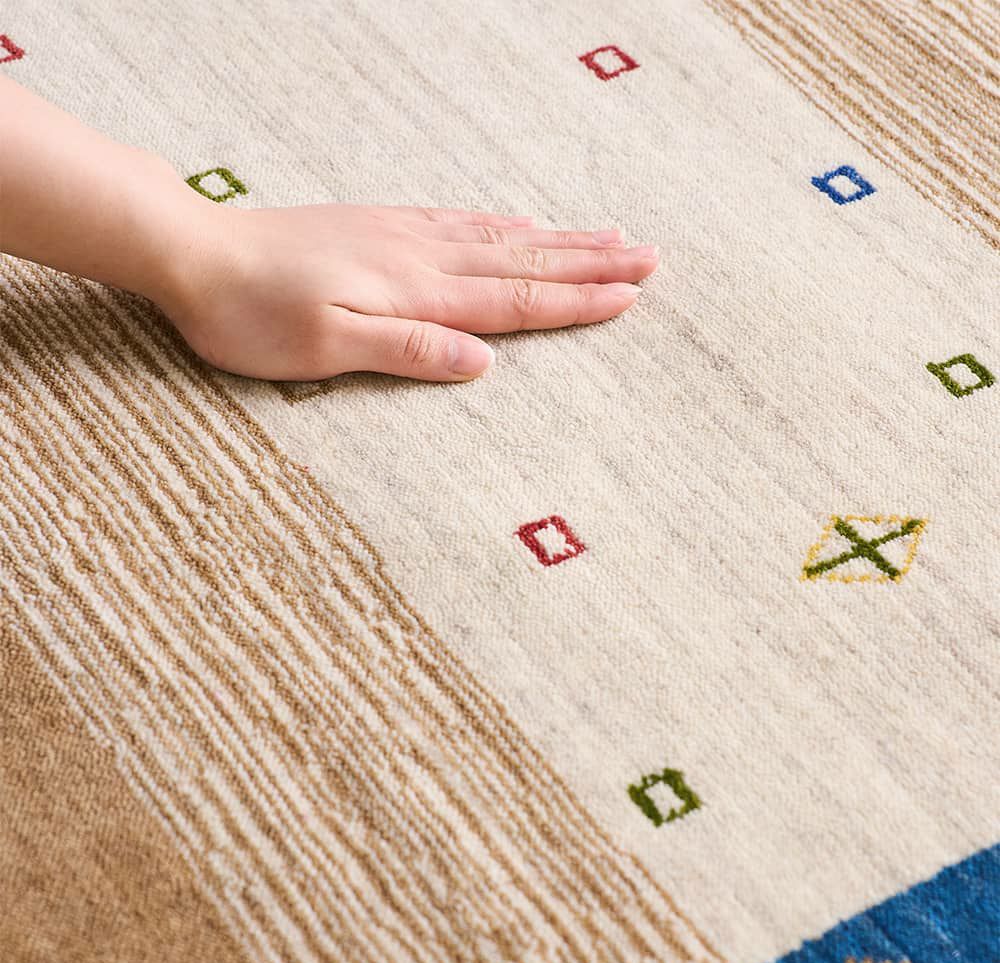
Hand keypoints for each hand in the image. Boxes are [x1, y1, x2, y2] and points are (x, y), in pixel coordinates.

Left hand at [158, 201, 658, 382]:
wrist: (200, 253)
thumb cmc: (254, 313)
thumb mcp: (327, 349)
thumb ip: (409, 351)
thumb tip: (483, 362)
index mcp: (417, 292)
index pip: (514, 301)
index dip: (575, 301)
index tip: (629, 295)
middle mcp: (422, 257)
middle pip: (524, 261)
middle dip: (590, 262)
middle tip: (648, 256)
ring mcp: (405, 236)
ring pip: (501, 237)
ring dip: (560, 239)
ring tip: (608, 233)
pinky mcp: (383, 227)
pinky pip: (462, 221)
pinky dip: (505, 223)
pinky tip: (522, 221)